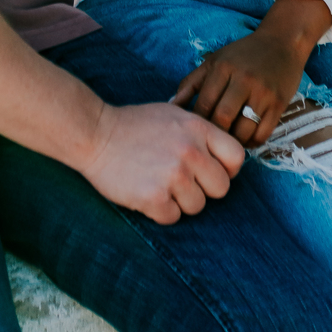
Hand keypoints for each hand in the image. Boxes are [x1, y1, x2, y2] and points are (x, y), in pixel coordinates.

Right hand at [76, 102, 244, 223]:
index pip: (236, 158)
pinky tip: (146, 192)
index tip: (209, 170)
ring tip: (157, 181)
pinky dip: (160, 210)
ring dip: (180, 201)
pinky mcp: (154, 197)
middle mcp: (190, 150)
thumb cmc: (135, 125)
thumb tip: (226, 158)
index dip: (225, 168)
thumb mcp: (174, 115)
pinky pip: (173, 217)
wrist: (95, 133)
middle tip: (178, 179)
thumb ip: (201, 133)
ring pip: (197, 206)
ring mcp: (173, 174)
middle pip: (221, 188)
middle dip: (203, 188)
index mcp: (198, 127)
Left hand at [172, 0, 331, 148]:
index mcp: (222, 67)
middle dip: (215, 134)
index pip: (204, 105)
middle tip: (212, 141)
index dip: (198, 123)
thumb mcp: (214, 60)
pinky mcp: (279, 105)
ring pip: (243, 131)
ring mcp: (263, 93)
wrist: (282, 43)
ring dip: (233, 141)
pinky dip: (251, 142)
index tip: (196, 131)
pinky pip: (262, 135)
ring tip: (228, 141)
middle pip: (222, 119)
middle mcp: (243, 80)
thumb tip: (171, 106)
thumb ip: (191, 83)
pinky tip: (246, 137)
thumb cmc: (243, 54)